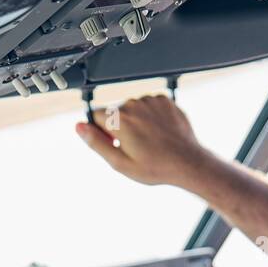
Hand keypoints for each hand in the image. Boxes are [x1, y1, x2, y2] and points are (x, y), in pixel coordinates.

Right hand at [75, 94, 213, 187]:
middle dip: (119, 126)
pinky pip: (149, 105)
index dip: (102, 132)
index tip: (114, 143)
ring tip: (149, 141)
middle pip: (114, 112)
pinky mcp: (164, 99)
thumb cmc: (155, 167)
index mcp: (119, 119)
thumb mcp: (119, 162)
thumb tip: (79, 126)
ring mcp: (151, 100)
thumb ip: (96, 142)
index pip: (95, 115)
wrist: (188, 162)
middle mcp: (134, 104)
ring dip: (136, 121)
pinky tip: (158, 132)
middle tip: (134, 147)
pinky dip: (151, 116)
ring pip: (132, 108)